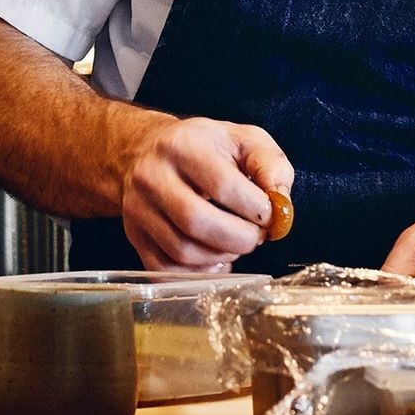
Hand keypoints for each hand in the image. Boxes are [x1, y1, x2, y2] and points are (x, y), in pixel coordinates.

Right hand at [120, 116, 293, 270]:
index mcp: (183, 145)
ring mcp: (138, 208)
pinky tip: (214, 261)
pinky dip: (198, 274)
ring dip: (221, 258)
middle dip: (239, 239)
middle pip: (197, 222)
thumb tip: (280, 203)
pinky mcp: (134, 235)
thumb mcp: (243, 139)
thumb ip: (271, 165)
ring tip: (236, 245)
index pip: (222, 184)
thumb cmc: (204, 147)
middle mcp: (152, 175)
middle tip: (255, 237)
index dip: (254, 208)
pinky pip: (165, 270)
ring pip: (182, 251)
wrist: (146, 151)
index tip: (270, 215)